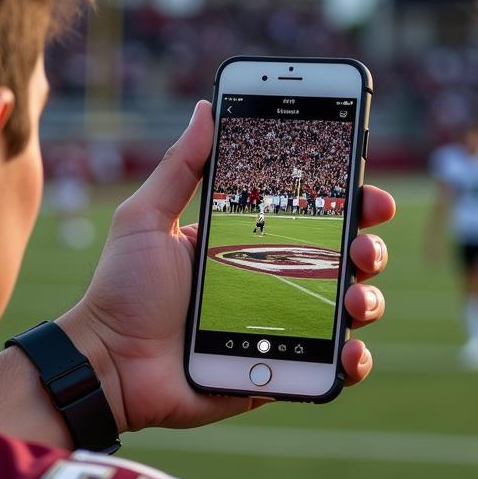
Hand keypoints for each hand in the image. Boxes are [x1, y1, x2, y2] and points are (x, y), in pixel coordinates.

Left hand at [59, 101, 394, 433]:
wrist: (108, 364)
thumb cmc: (123, 290)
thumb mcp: (146, 218)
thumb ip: (179, 166)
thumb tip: (205, 107)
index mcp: (249, 242)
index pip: (313, 215)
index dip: (350, 201)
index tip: (369, 190)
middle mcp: (273, 282)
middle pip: (344, 260)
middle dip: (369, 247)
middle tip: (361, 245)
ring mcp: (282, 329)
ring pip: (349, 311)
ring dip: (368, 300)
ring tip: (353, 299)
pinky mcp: (281, 371)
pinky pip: (331, 368)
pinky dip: (354, 360)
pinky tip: (349, 352)